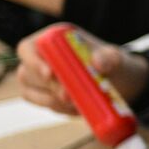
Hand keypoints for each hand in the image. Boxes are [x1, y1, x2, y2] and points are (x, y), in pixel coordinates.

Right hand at [15, 28, 148, 115]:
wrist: (121, 83)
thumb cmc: (114, 64)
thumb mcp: (116, 58)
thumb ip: (109, 57)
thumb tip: (98, 63)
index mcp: (54, 39)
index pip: (27, 48)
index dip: (33, 61)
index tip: (49, 74)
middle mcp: (43, 57)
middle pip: (27, 74)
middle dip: (48, 87)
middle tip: (69, 96)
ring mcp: (41, 79)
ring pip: (31, 92)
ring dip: (52, 100)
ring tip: (77, 101)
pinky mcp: (48, 96)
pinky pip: (46, 105)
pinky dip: (60, 109)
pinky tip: (78, 107)